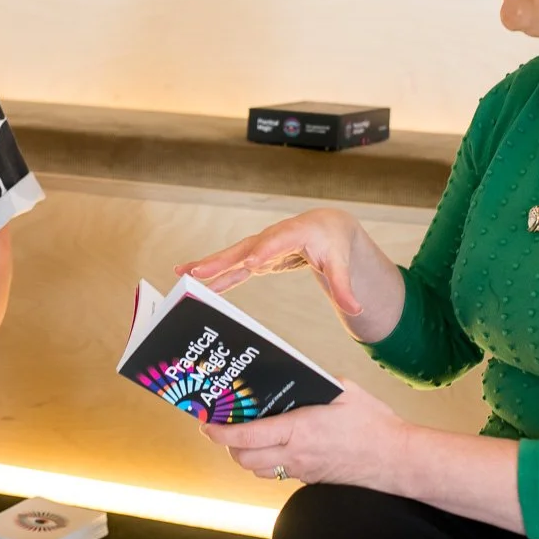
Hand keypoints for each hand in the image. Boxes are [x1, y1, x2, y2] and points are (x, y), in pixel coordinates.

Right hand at [176, 208, 366, 315]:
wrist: (326, 226)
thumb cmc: (335, 242)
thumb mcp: (342, 263)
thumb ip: (344, 287)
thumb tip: (356, 311)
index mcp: (297, 233)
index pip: (279, 241)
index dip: (265, 251)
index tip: (251, 262)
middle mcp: (272, 237)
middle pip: (244, 247)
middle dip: (222, 259)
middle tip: (199, 270)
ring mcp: (261, 247)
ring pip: (232, 256)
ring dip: (208, 265)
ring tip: (182, 274)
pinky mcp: (256, 258)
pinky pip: (233, 267)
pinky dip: (215, 274)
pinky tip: (196, 284)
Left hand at [201, 380, 411, 489]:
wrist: (397, 459)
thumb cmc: (374, 423)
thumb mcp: (343, 389)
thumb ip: (313, 381)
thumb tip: (291, 373)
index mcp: (299, 430)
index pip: (246, 436)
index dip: (220, 431)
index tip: (206, 423)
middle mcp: (296, 455)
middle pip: (243, 457)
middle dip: (227, 442)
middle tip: (222, 424)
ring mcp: (302, 470)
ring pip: (257, 468)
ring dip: (245, 453)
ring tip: (245, 432)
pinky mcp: (311, 479)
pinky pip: (277, 472)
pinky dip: (267, 459)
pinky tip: (274, 441)